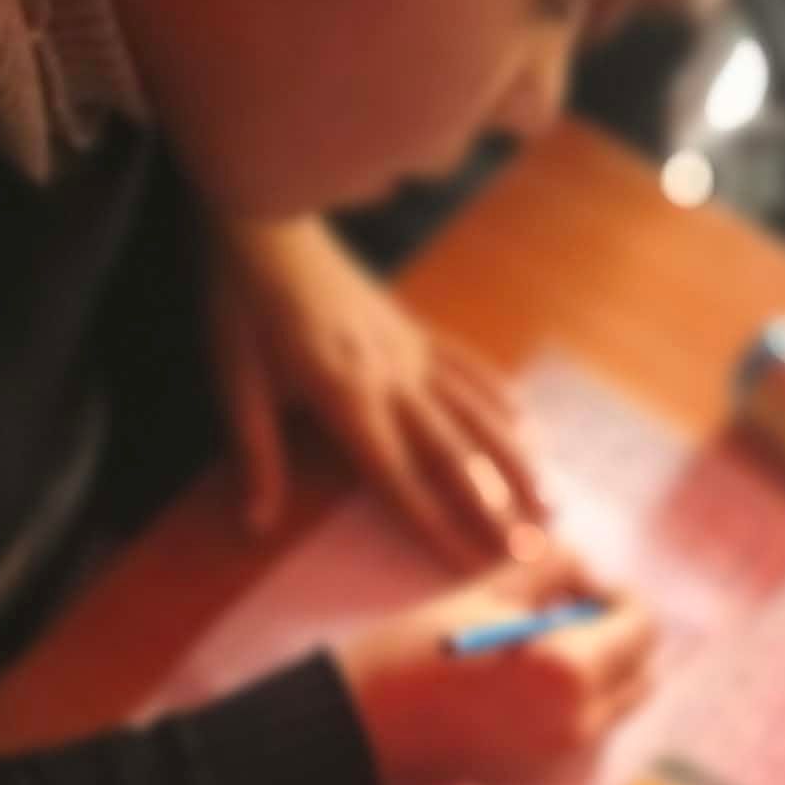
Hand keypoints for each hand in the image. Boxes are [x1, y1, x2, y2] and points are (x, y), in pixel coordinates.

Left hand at [206, 213, 547, 565]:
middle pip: (455, 455)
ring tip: (550, 503)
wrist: (265, 217)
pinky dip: (504, 403)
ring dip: (518, 462)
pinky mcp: (418, 330)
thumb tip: (254, 526)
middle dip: (497, 508)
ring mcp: (413, 351)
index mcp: (345, 397)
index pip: (399, 477)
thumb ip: (254, 455)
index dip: (436, 526)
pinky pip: (471, 369)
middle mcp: (393, 378)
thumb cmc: (240, 305)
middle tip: (532, 551)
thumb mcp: (233, 380)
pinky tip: (532, 431)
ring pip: (478, 414)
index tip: (470, 566)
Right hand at [336, 552, 656, 784]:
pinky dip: (575, 696)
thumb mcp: (484, 594)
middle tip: (565, 610)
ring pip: (617, 700)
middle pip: (640, 668)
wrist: (356, 729)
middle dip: (617, 632)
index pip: (640, 624)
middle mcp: (579, 720)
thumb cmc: (410, 653)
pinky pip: (584, 726)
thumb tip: (585, 568)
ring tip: (538, 642)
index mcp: (571, 670)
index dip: (616, 594)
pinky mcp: (539, 769)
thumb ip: (551, 571)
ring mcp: (561, 752)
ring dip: (599, 665)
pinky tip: (520, 677)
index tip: (579, 584)